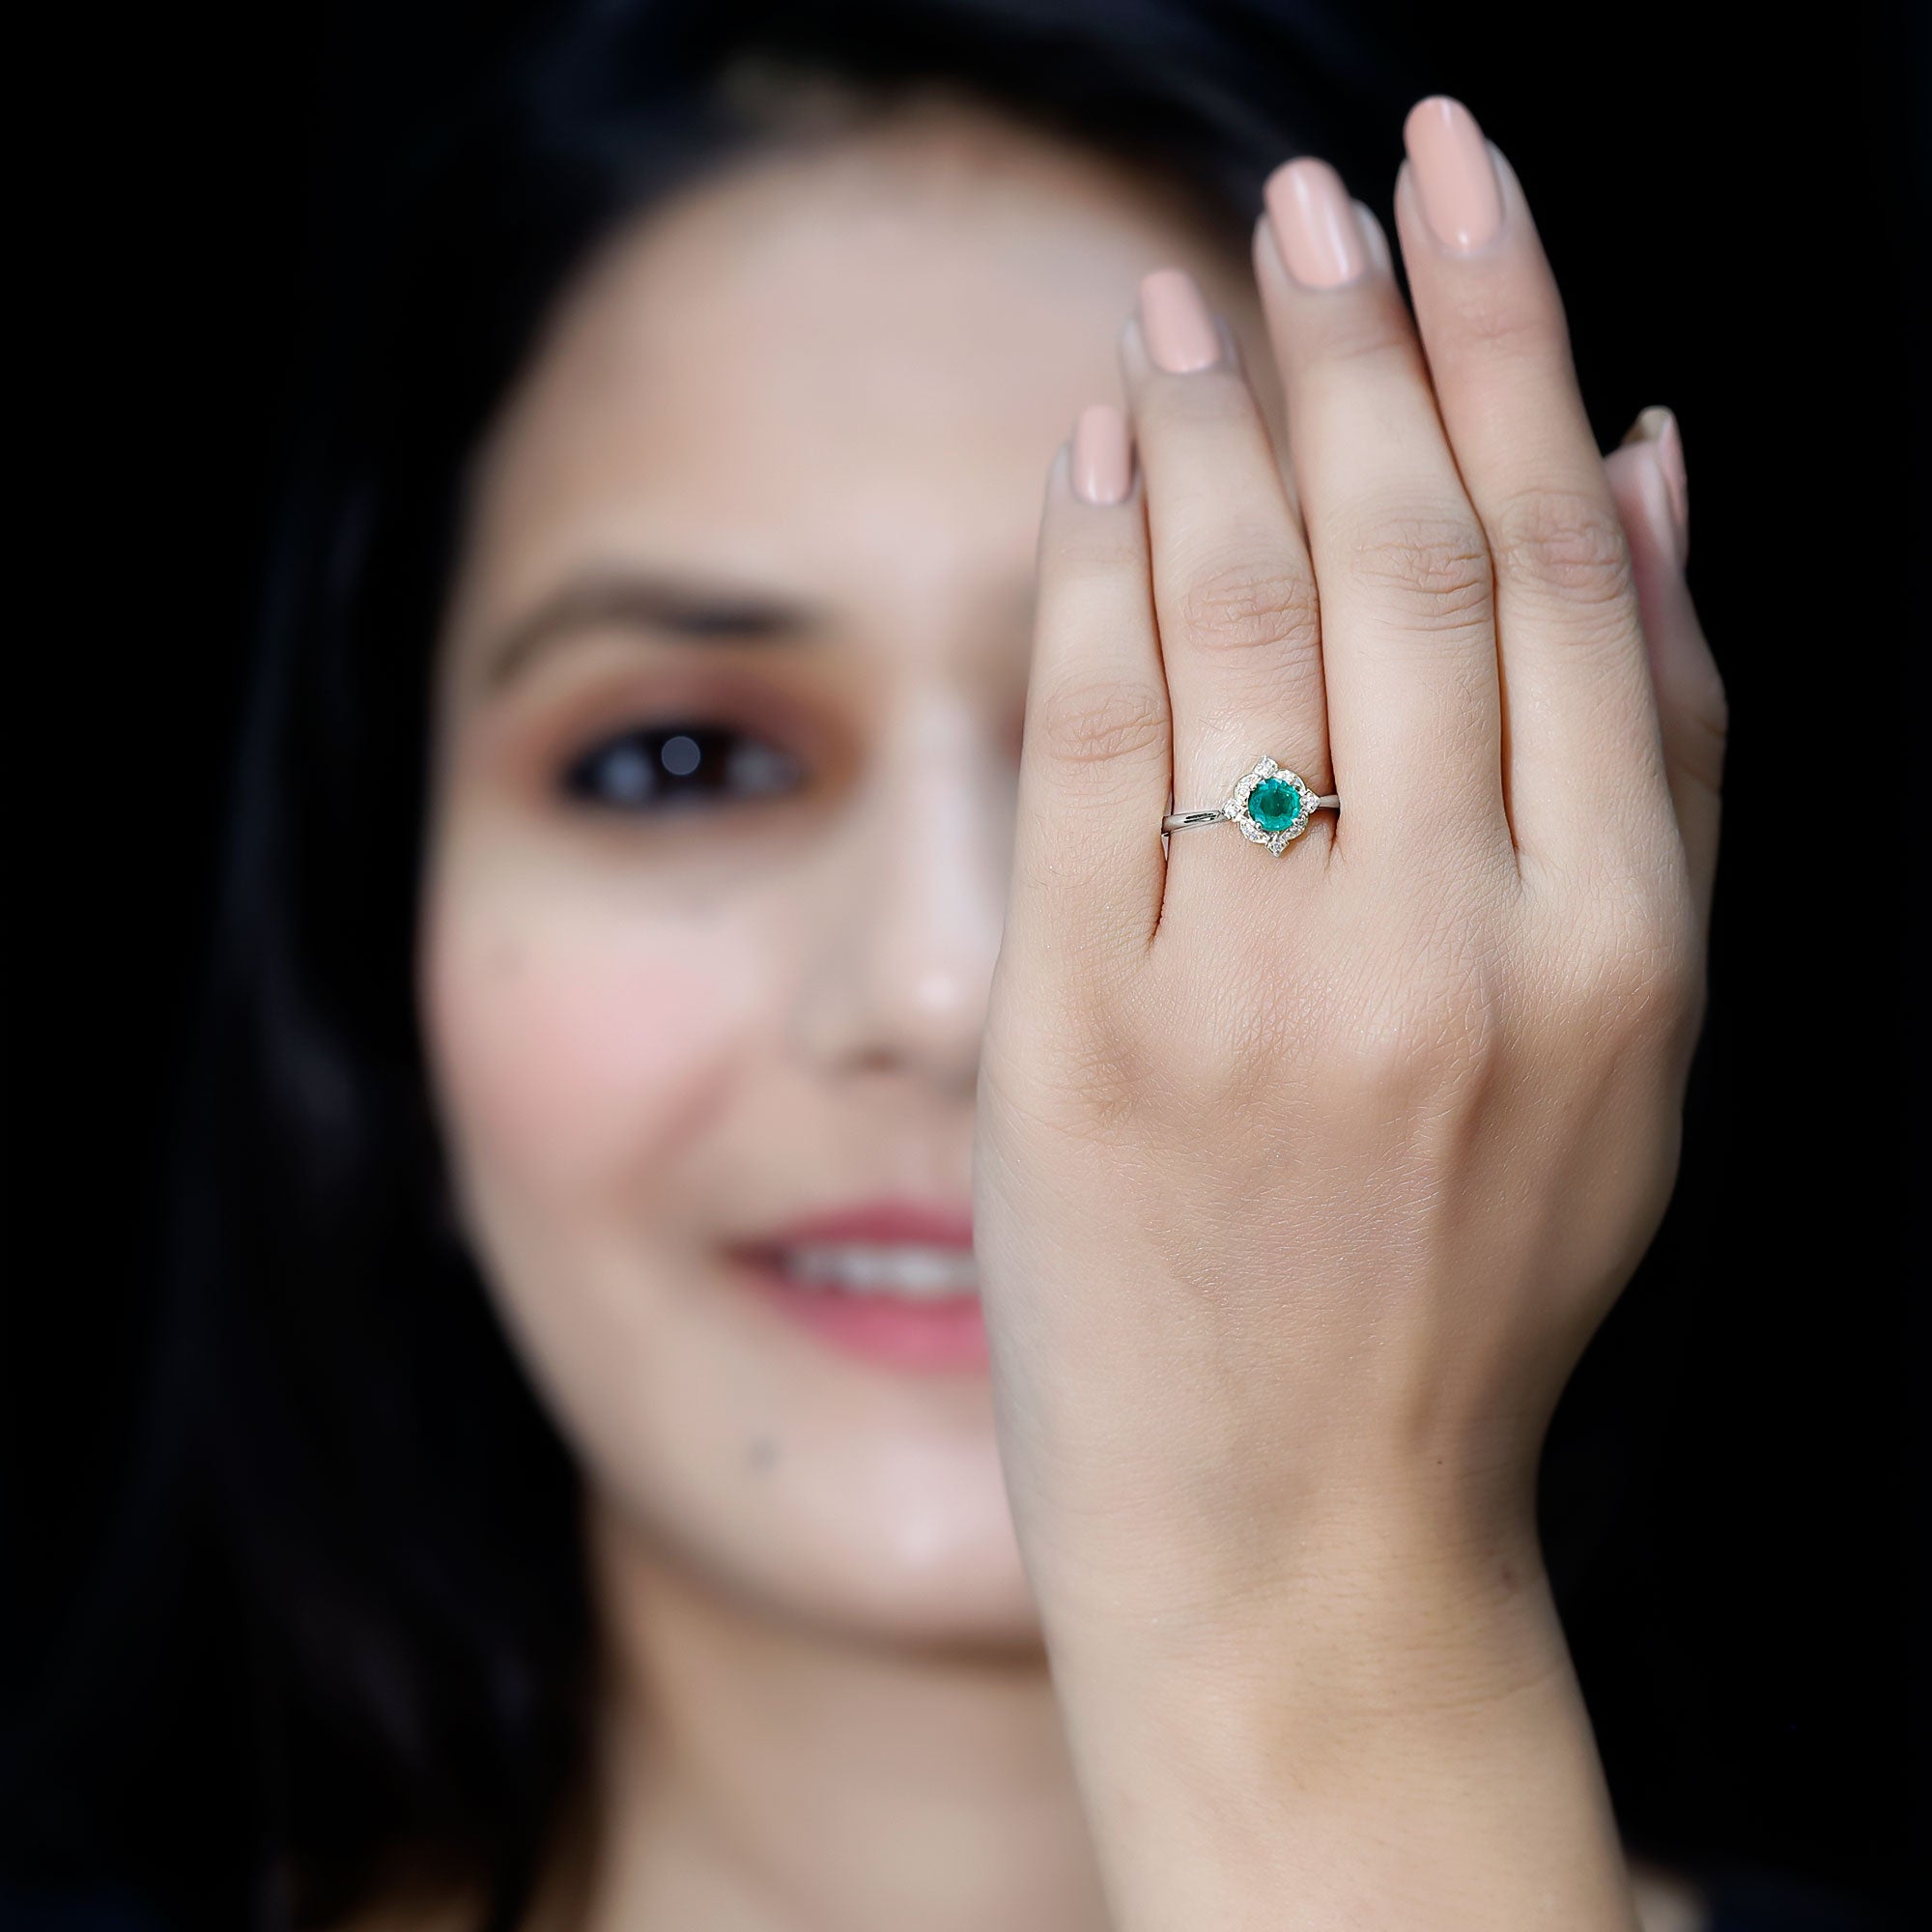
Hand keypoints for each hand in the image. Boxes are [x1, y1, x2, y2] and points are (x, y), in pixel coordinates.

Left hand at [972, 98, 1721, 1925]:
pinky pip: (1083, 744)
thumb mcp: (1635, 1048)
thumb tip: (1663, 472)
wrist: (1303, 1533)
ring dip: (1211, 425)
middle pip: (1404, 563)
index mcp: (1615, 945)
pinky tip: (1088, 458)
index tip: (1459, 185)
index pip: (1561, 567)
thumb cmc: (1472, 1290)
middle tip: (1317, 192)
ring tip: (1191, 293)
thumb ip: (1659, 757)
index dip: (1507, 344)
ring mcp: (1249, 997)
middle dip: (1359, 343)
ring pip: (1239, 626)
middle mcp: (1444, 950)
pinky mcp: (1080, 1040)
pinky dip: (1088, 573)